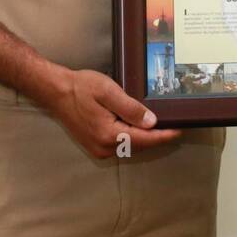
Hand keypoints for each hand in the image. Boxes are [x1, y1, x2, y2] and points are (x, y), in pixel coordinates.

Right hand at [47, 68, 181, 158]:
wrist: (56, 92)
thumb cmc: (81, 87)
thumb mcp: (108, 91)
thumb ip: (130, 108)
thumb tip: (152, 122)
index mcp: (108, 134)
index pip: (144, 139)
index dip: (165, 135)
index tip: (181, 130)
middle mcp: (104, 147)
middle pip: (139, 145)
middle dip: (157, 136)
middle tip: (175, 124)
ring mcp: (99, 149)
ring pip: (131, 146)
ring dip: (145, 137)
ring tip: (162, 125)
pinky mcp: (95, 146)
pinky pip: (121, 144)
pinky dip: (132, 137)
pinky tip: (139, 126)